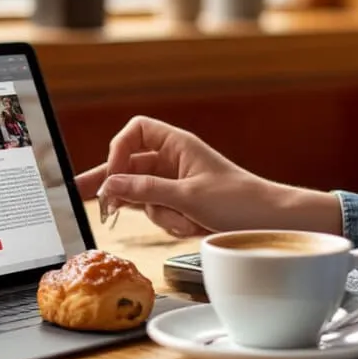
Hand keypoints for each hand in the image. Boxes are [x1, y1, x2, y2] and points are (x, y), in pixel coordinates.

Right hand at [75, 117, 342, 238]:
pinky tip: (190, 227)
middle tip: (83, 196)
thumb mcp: (188, 196)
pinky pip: (158, 211)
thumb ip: (145, 191)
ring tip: (184, 221)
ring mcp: (178, 183)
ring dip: (158, 213)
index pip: (136, 131)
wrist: (275, 223)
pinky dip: (169, 222)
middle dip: (117, 186)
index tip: (114, 173)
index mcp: (178, 145)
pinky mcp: (183, 204)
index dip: (119, 149)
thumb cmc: (240, 202)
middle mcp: (175, 160)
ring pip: (143, 195)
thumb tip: (110, 185)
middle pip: (131, 165)